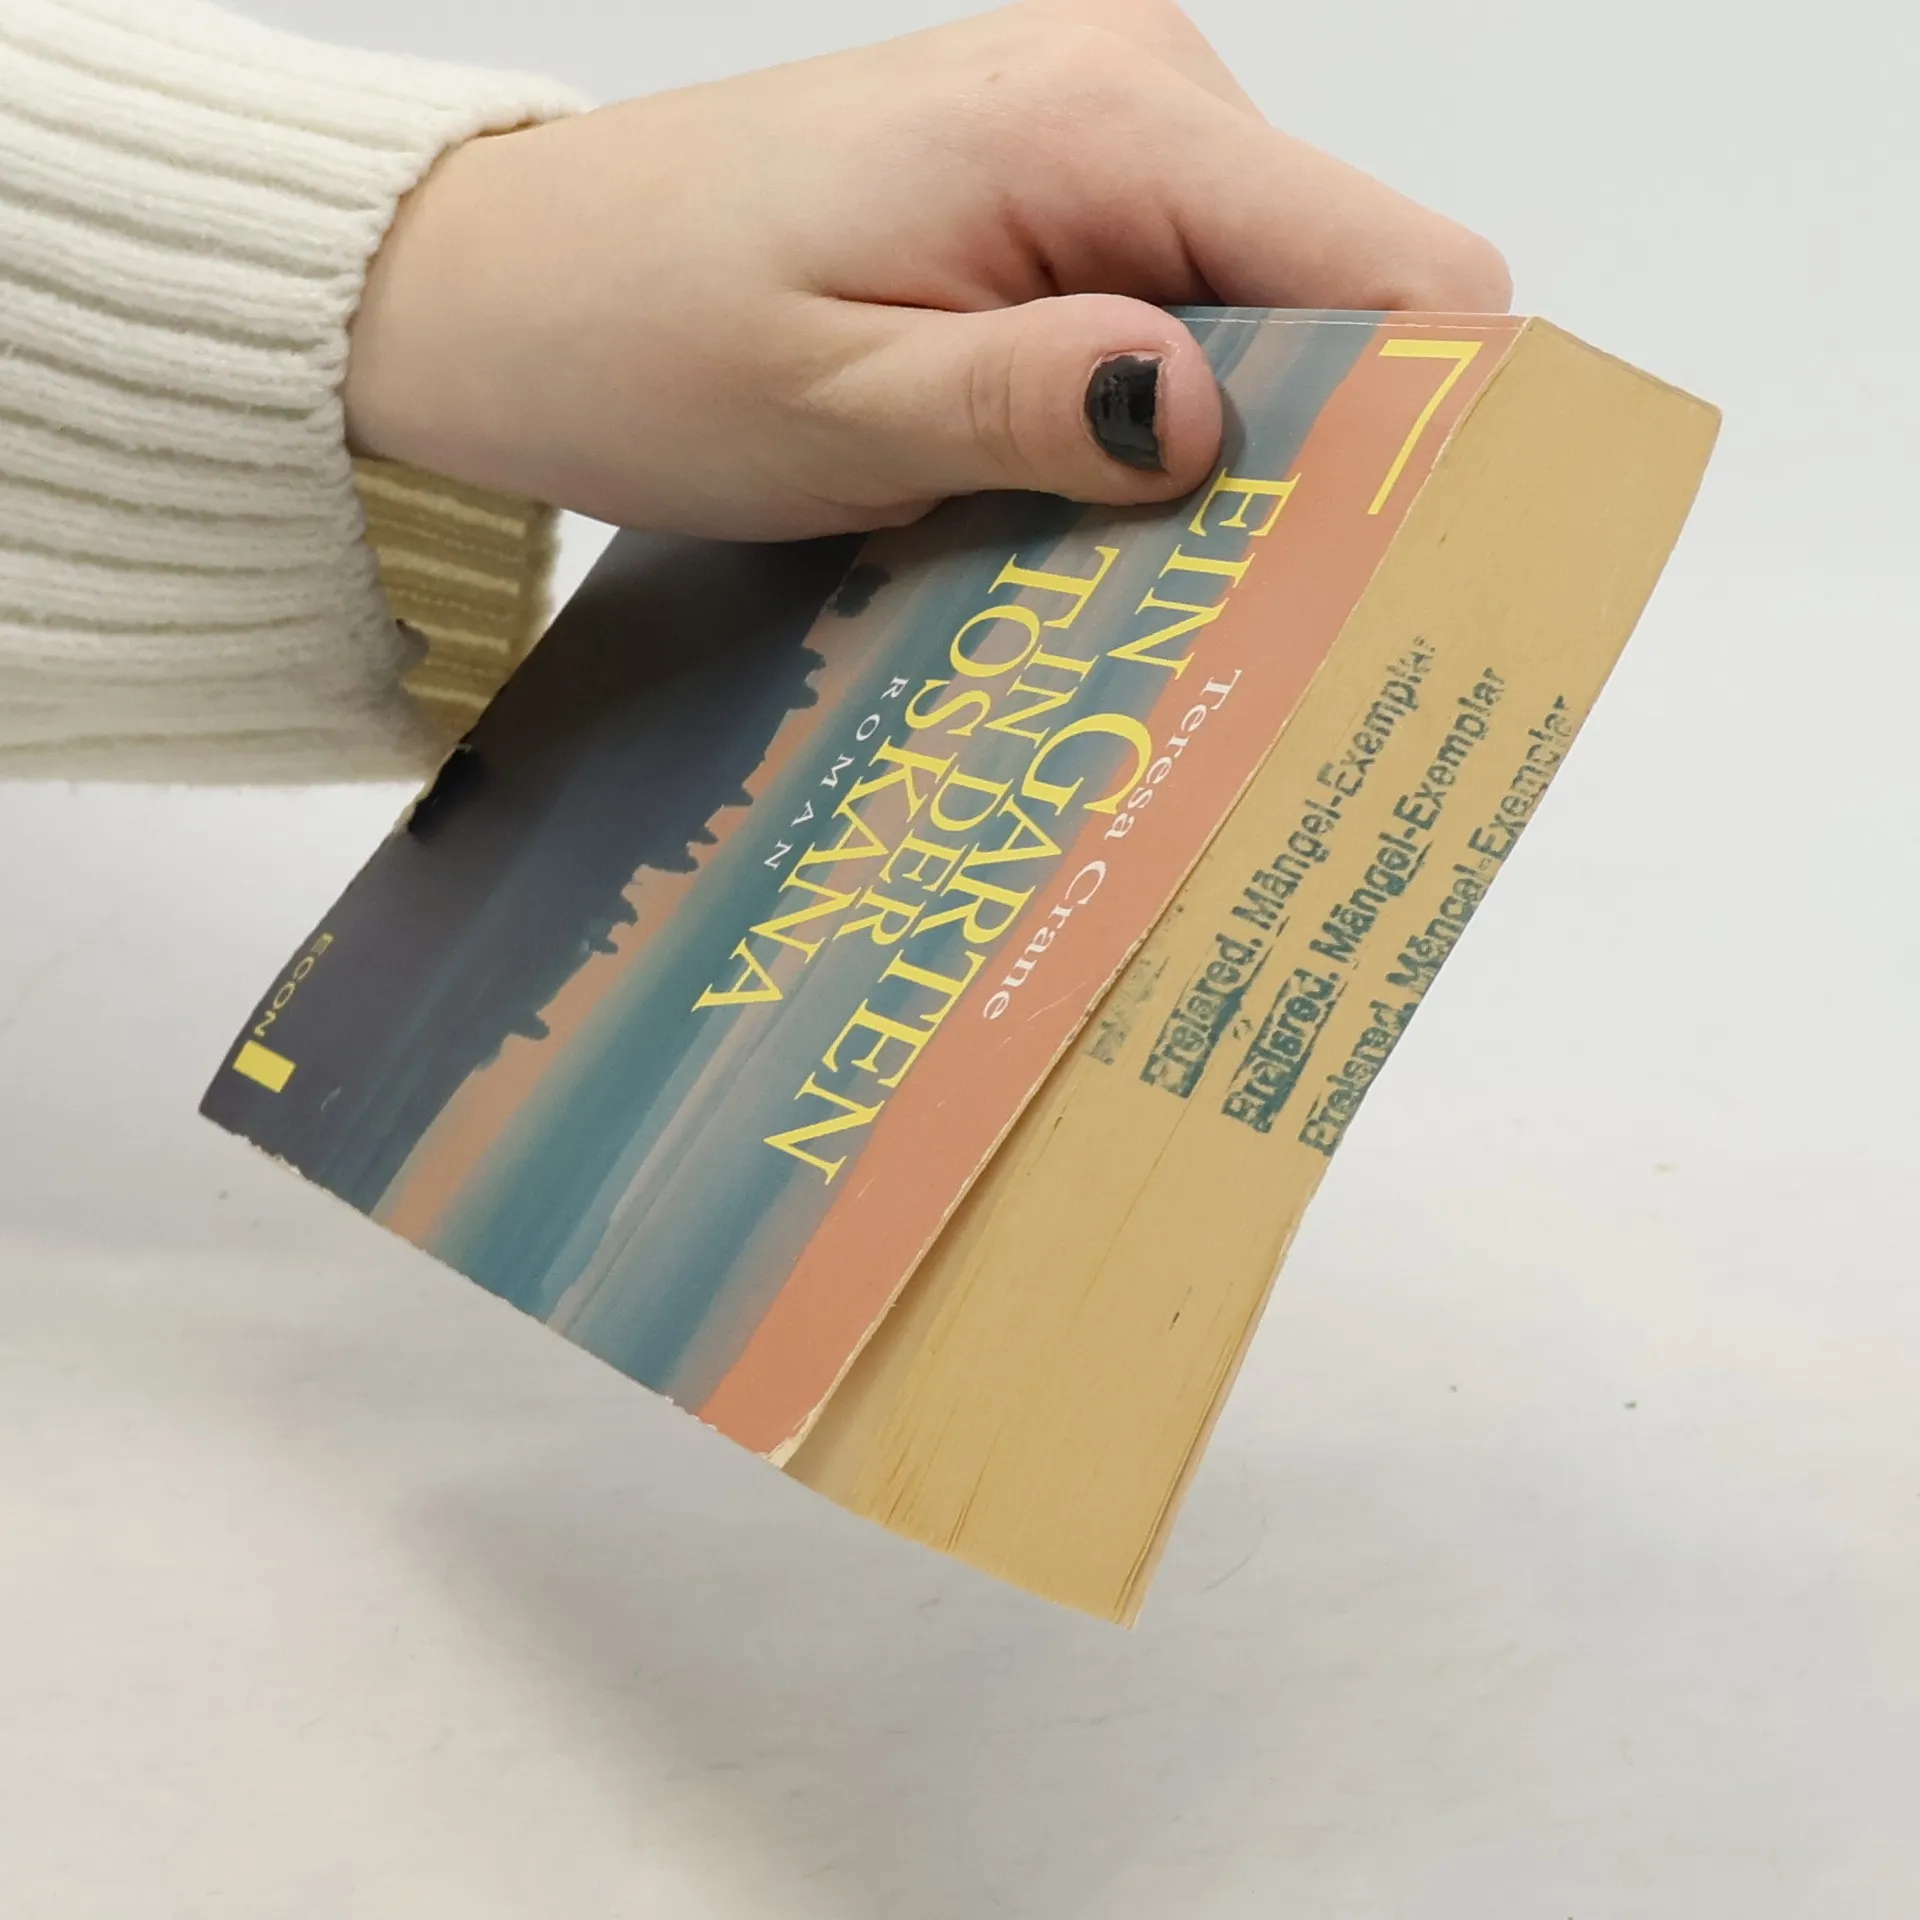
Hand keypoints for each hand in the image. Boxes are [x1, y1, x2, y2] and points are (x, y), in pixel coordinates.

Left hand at [344, 0, 1509, 538]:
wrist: (509, 284)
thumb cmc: (641, 335)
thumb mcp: (841, 407)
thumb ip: (1037, 401)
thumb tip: (1211, 419)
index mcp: (1107, 119)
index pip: (1395, 267)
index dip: (1416, 432)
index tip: (1378, 582)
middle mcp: (1135, 91)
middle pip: (1344, 300)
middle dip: (1307, 461)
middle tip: (1219, 611)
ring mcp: (1099, 136)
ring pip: (1264, 320)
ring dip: (1214, 454)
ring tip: (1111, 558)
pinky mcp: (1053, 191)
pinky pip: (1174, 308)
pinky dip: (1147, 418)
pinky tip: (1070, 496)